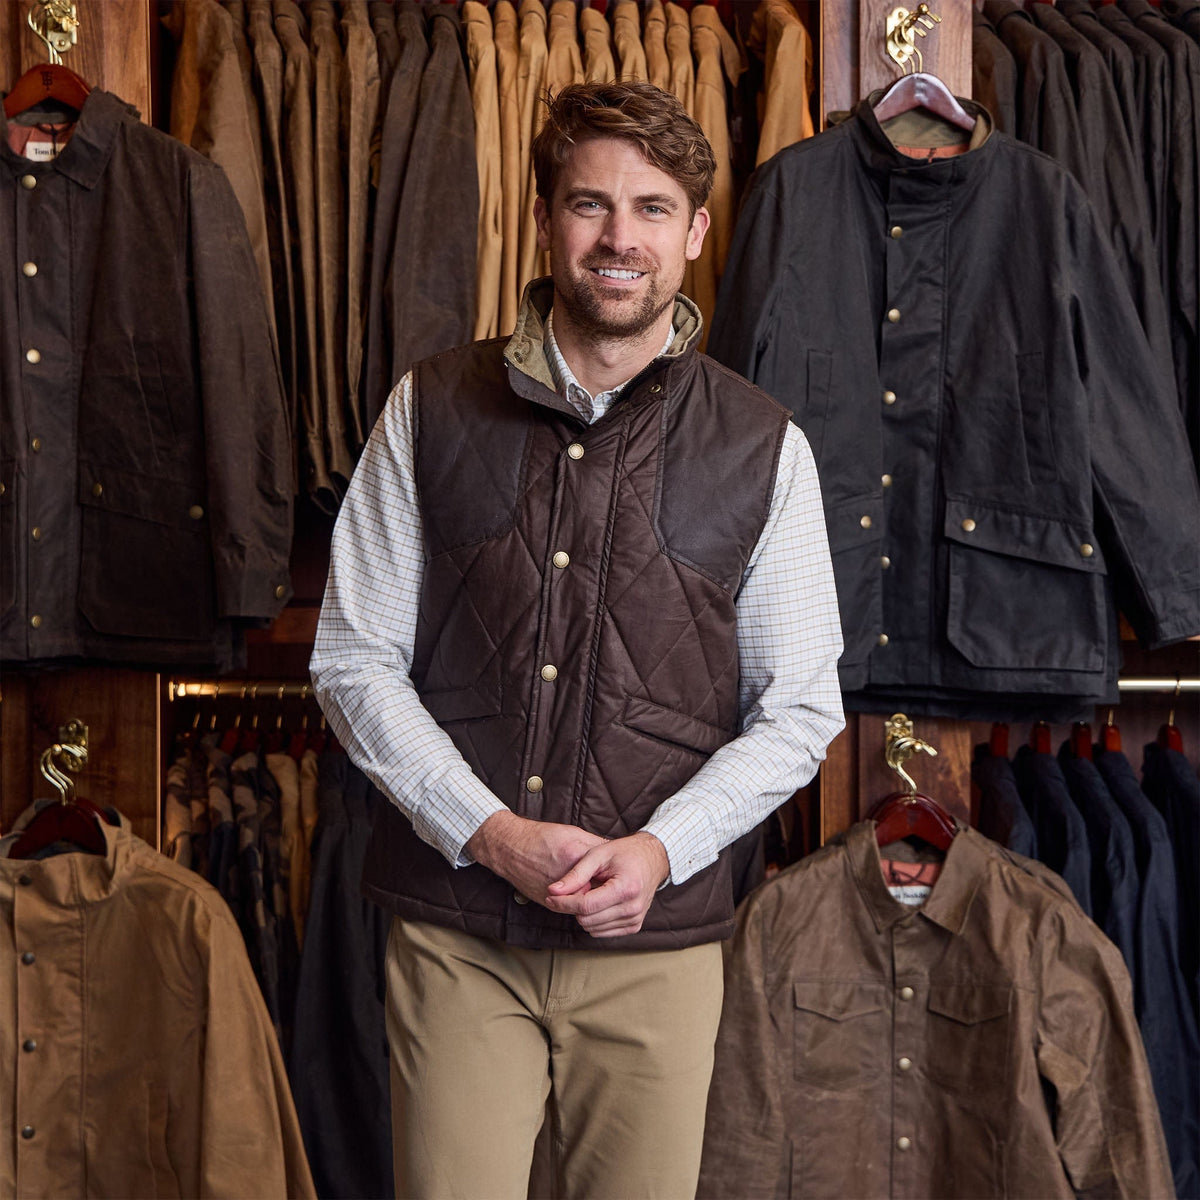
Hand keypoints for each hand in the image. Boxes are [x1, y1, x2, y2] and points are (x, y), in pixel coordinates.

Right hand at [465, 811, 606, 906]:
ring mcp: (556, 894)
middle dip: (603, 887)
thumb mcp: (574, 833)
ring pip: (584, 902)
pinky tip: (579, 889)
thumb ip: (596, 845)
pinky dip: (576, 900)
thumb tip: (616, 853)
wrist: (510, 848)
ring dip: (590, 896)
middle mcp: (566, 879)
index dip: (613, 874)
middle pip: (596, 891)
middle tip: (608, 882)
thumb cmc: (541, 837)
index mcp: (575, 857)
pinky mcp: (548, 903)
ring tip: (594, 886)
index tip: (618, 872)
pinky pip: (569, 907)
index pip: (605, 872)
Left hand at [543, 832, 670, 937]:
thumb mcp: (598, 855)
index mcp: (626, 888)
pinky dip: (593, 919)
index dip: (563, 903)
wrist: (652, 860)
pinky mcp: (633, 927)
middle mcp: (633, 908)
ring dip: (583, 913)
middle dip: (572, 906)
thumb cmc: (624, 853)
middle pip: (587, 919)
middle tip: (574, 888)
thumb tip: (553, 891)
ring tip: (590, 892)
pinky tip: (598, 902)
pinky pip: (601, 932)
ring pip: (591, 929)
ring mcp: (635, 920)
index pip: (585, 905)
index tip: (550, 896)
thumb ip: (575, 874)